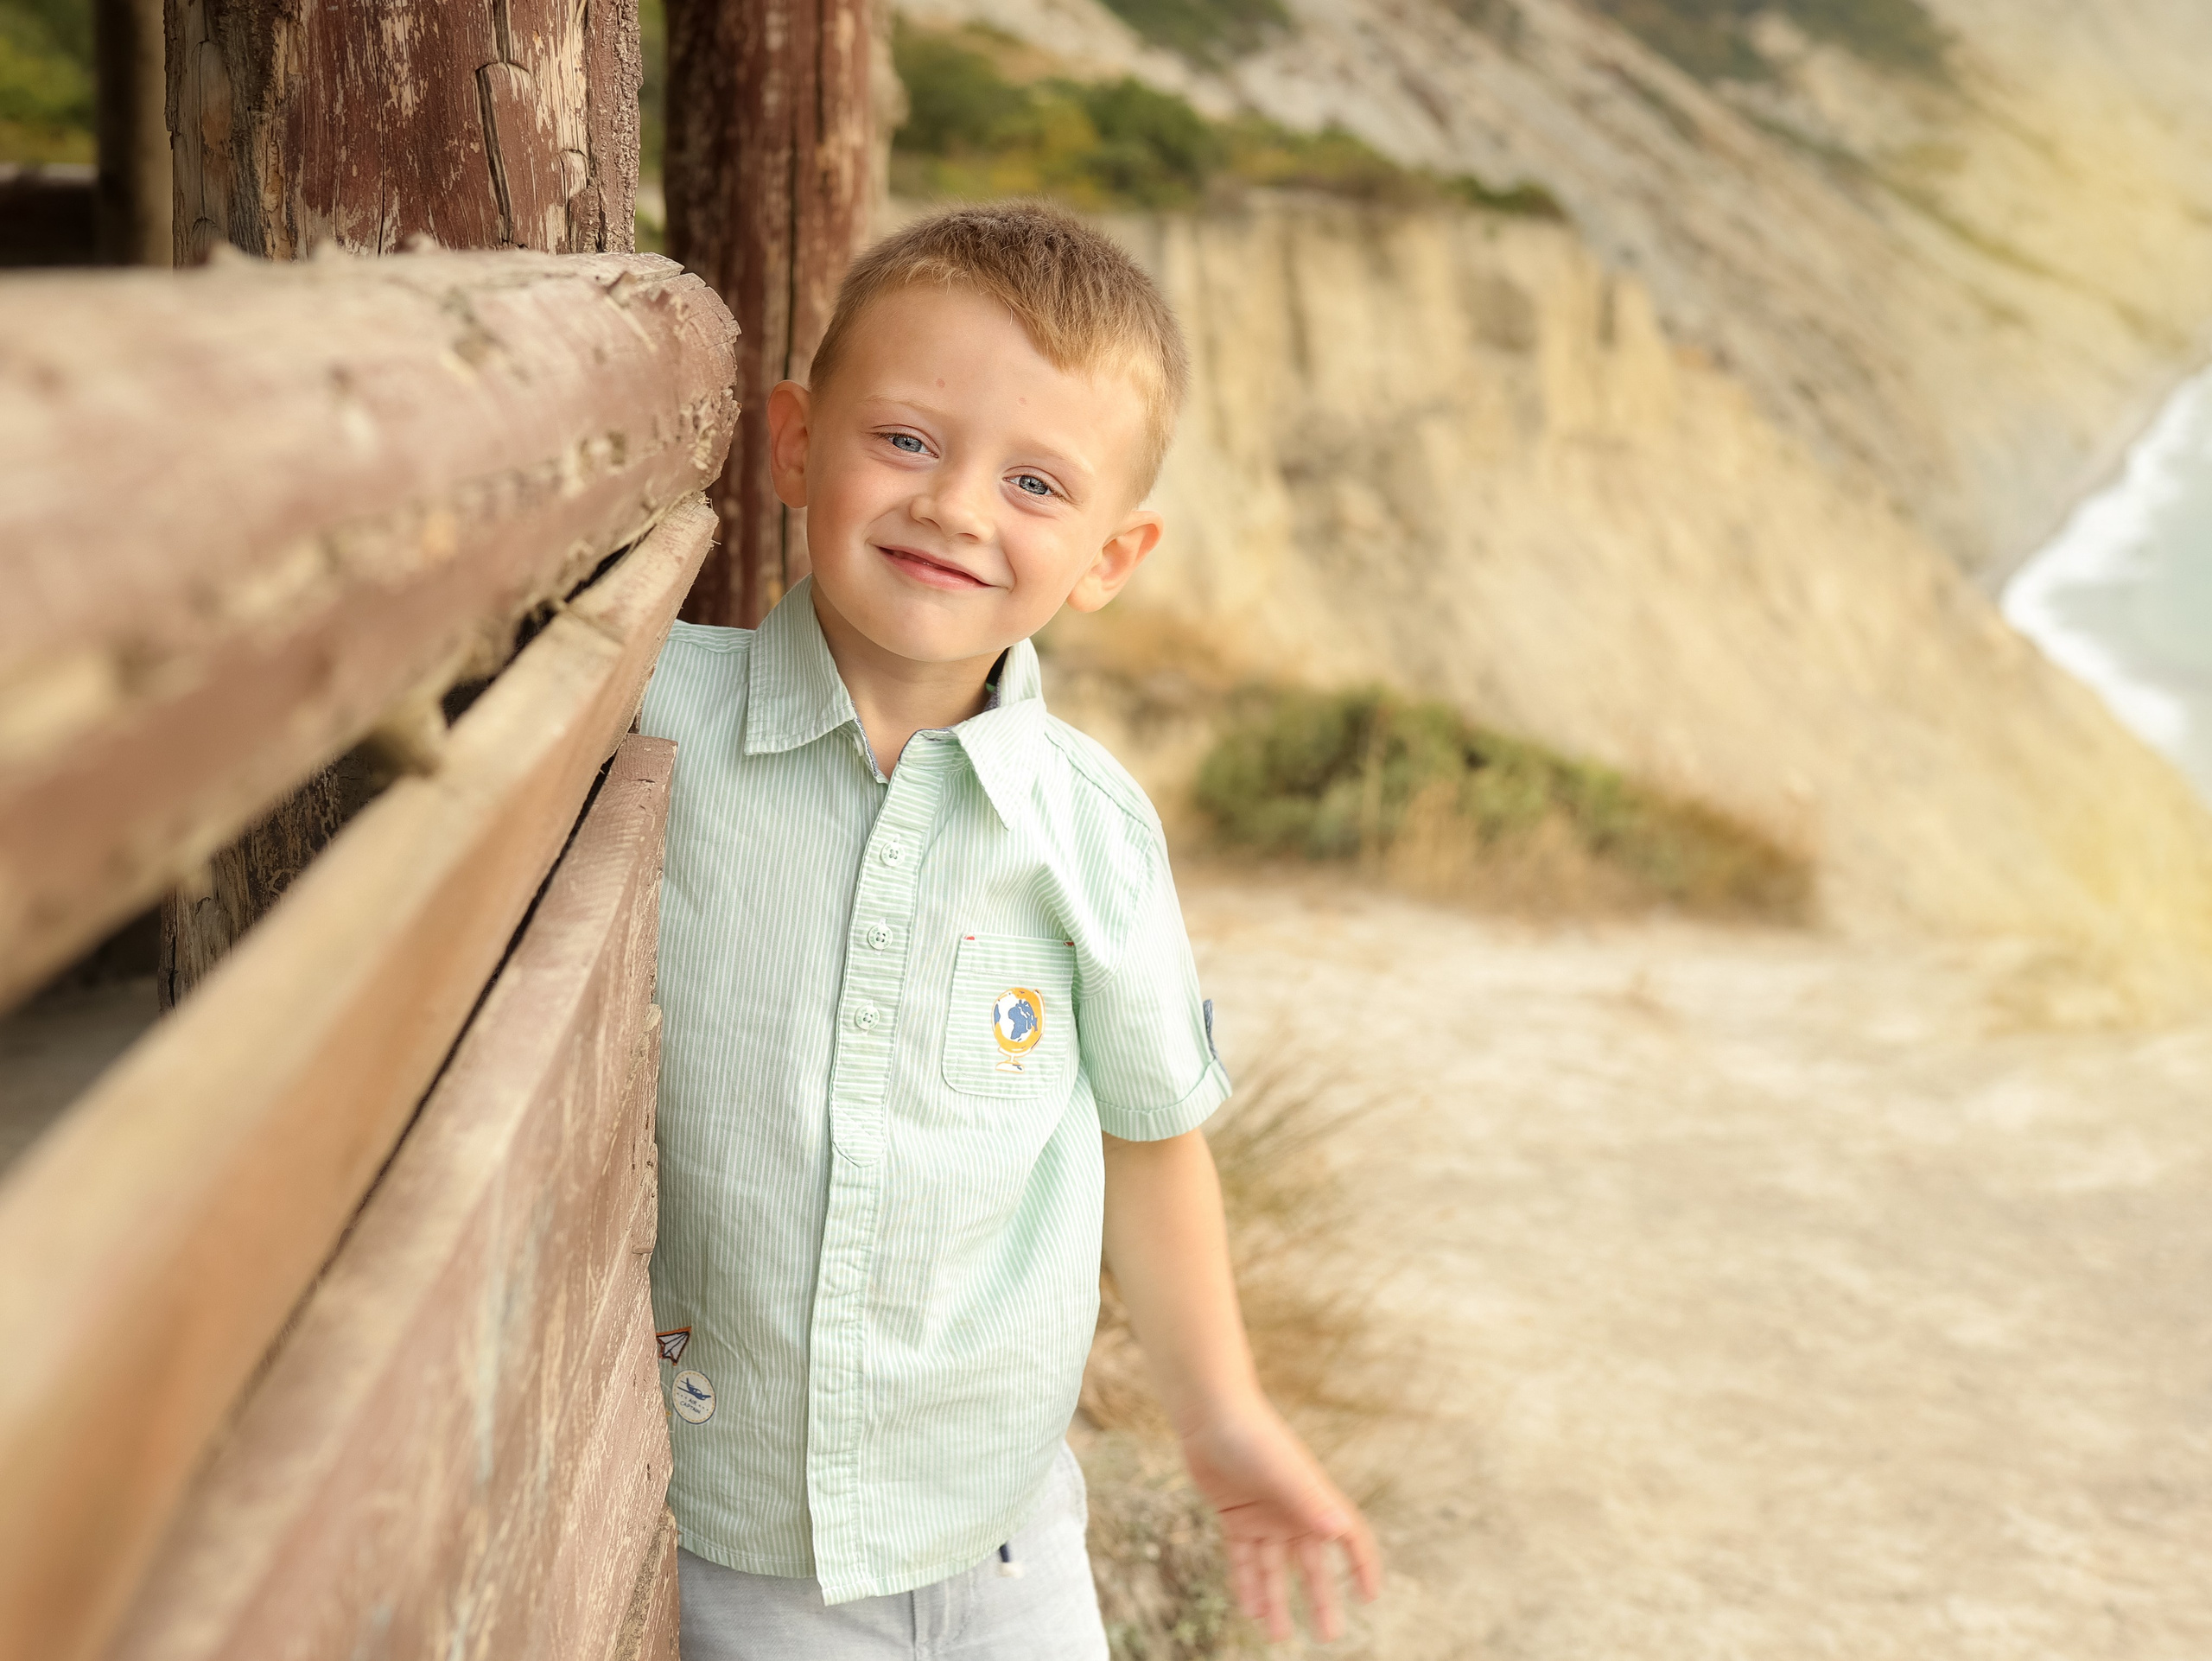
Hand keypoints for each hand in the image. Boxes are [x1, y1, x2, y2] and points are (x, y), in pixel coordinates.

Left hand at [1180, 1398, 1381, 1641]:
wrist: (1210, 1414)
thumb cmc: (1253, 1436)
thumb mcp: (1284, 1471)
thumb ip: (1309, 1500)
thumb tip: (1338, 1530)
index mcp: (1316, 1501)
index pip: (1351, 1538)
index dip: (1363, 1566)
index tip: (1369, 1597)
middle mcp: (1294, 1512)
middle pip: (1312, 1565)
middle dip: (1321, 1599)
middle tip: (1328, 1636)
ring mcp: (1265, 1516)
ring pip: (1274, 1569)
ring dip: (1277, 1601)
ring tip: (1279, 1636)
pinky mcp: (1236, 1518)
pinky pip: (1245, 1560)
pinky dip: (1247, 1584)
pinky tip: (1251, 1610)